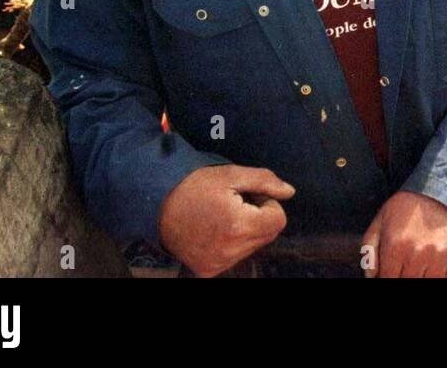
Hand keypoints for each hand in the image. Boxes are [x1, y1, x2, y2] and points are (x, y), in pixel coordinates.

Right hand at [157, 164, 294, 276]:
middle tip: (235, 203)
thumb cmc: (194, 186)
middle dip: (259, 217)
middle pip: (267, 235)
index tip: (248, 196)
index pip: (278, 220)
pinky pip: (235, 257)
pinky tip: (214, 230)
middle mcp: (230, 250)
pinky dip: (232, 243)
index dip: (268, 204)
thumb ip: (264, 182)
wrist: (156, 206)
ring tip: (223, 216)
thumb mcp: (231, 175)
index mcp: (239, 225)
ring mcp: (219, 264)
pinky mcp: (208, 271)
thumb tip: (290, 192)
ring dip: (246, 230)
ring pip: (253, 247)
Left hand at [361, 191, 446, 277]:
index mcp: (395, 245)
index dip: (390, 277)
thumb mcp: (382, 219)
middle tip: (411, 264)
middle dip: (408, 276)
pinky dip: (445, 276)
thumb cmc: (410, 206)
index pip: (388, 280)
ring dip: (426, 277)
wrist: (445, 187)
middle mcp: (418, 253)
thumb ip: (370, 249)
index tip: (395, 271)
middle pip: (410, 283)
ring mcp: (442, 255)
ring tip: (424, 263)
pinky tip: (440, 264)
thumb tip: (371, 276)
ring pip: (430, 284)